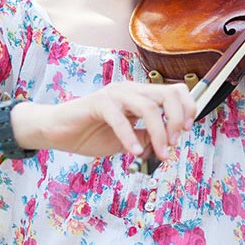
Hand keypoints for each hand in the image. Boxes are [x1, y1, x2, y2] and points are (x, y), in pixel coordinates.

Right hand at [41, 81, 196, 159]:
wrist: (56, 131)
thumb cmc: (90, 133)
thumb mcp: (127, 140)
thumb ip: (146, 139)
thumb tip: (166, 146)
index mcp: (140, 95)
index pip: (175, 91)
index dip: (187, 108)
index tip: (187, 131)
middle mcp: (131, 90)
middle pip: (168, 94)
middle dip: (178, 119)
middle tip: (174, 144)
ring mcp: (115, 94)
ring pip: (149, 107)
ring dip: (159, 133)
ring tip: (161, 154)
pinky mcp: (98, 103)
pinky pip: (120, 118)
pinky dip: (131, 137)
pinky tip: (134, 153)